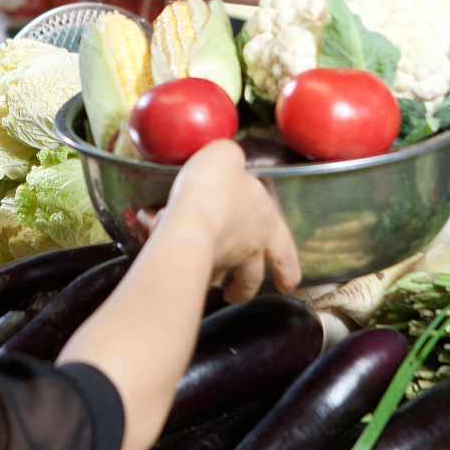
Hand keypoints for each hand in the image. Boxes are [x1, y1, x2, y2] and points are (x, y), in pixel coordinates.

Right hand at [154, 140, 299, 299]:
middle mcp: (247, 248)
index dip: (288, 270)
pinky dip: (173, 256)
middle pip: (251, 278)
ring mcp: (218, 261)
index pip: (285, 253)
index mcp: (266, 224)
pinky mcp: (190, 266)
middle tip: (238, 294)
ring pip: (217, 278)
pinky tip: (160, 245)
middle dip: (245, 288)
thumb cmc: (214, 190)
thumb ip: (231, 157)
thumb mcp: (227, 155)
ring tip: (205, 283)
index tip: (288, 283)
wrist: (187, 219)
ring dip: (212, 280)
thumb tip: (228, 156)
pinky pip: (182, 262)